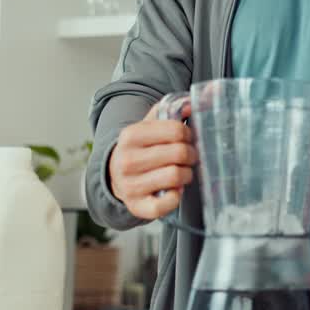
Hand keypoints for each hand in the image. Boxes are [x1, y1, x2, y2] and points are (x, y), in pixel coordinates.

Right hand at [107, 102, 196, 219]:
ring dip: (187, 174)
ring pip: (177, 176)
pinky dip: (177, 196)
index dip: (189, 135)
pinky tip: (174, 189)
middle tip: (190, 156)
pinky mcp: (137, 206)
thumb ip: (171, 109)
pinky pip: (168, 203)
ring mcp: (130, 185)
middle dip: (192, 155)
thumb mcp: (149, 125)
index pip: (176, 130)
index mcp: (130, 135)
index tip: (188, 139)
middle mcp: (127, 160)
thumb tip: (194, 103)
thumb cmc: (140, 148)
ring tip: (183, 171)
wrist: (115, 176)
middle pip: (180, 154)